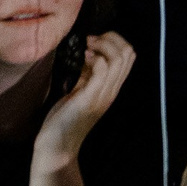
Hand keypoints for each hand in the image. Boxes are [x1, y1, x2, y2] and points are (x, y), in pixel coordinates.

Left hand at [32, 32, 136, 174]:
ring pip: (118, 59)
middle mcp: (111, 90)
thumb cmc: (65, 120)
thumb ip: (87, 76)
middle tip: (92, 40)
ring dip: (103, 45)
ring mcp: (102, 95)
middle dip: (112, 38)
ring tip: (87, 45)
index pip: (130, 56)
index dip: (116, 40)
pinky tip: (83, 57)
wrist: (56, 147)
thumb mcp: (79, 92)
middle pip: (128, 53)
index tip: (96, 40)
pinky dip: (95, 57)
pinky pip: (102, 70)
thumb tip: (90, 56)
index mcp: (111, 88)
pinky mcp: (89, 98)